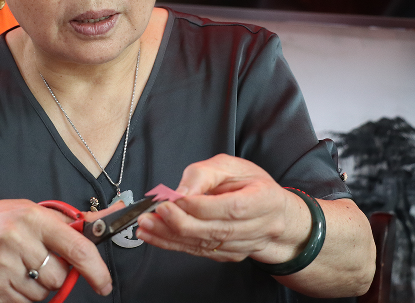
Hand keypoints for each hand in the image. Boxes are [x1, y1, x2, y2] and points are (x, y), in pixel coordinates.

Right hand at [0, 199, 113, 302]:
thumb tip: (111, 217)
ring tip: (22, 267)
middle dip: (56, 274)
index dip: (95, 269)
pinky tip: (13, 278)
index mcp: (33, 218)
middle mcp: (17, 239)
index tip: (104, 283)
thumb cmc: (2, 220)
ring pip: (42, 294)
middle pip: (58, 276)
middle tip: (40, 260)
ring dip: (39, 287)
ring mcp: (2, 264)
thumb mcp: (35, 211)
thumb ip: (71, 222)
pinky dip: (24, 297)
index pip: (75, 247)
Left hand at [136, 154, 311, 264]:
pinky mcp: (227, 255)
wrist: (274, 214)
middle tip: (153, 213)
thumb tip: (181, 191)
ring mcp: (242, 245)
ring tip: (146, 225)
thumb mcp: (231, 166)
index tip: (174, 199)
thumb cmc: (252, 184)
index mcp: (264, 200)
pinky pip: (198, 252)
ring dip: (170, 236)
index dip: (201, 206)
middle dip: (179, 223)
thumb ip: (204, 174)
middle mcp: (257, 228)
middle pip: (216, 230)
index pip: (232, 208)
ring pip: (204, 244)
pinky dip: (173, 245)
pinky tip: (154, 236)